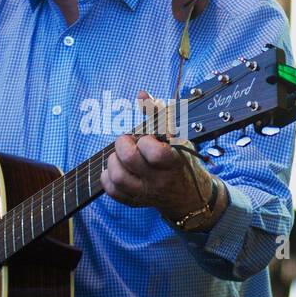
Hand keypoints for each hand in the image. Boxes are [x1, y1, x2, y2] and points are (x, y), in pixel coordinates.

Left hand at [100, 90, 213, 220]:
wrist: (187, 195)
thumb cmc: (180, 159)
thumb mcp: (176, 136)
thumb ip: (158, 113)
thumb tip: (141, 94)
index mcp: (173, 162)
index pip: (155, 153)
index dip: (146, 141)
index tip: (148, 138)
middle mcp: (159, 180)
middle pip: (130, 161)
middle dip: (123, 145)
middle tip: (128, 142)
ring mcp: (145, 193)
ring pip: (118, 177)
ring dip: (113, 161)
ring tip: (121, 156)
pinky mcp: (134, 202)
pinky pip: (112, 191)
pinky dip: (108, 177)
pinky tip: (117, 168)